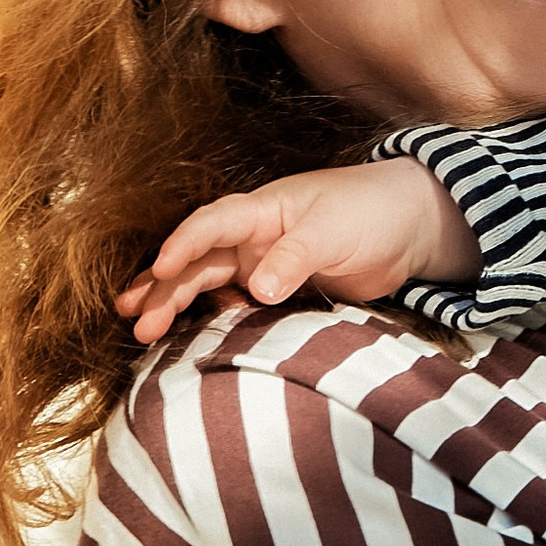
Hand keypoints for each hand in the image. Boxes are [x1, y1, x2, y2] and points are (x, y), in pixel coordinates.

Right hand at [116, 157, 477, 343]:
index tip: (161, 268)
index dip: (183, 246)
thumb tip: (258, 290)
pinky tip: (187, 335)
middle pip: (198, 260)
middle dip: (163, 285)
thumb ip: (294, 258)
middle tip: (134, 315)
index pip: (210, 225)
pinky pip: (234, 303)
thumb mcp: (332, 231)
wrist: (411, 226)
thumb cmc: (370, 211)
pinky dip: (210, 316)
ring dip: (176, 303)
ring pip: (207, 283)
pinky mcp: (276, 288)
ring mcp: (260, 262)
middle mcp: (252, 236)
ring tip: (143, 329)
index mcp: (261, 210)